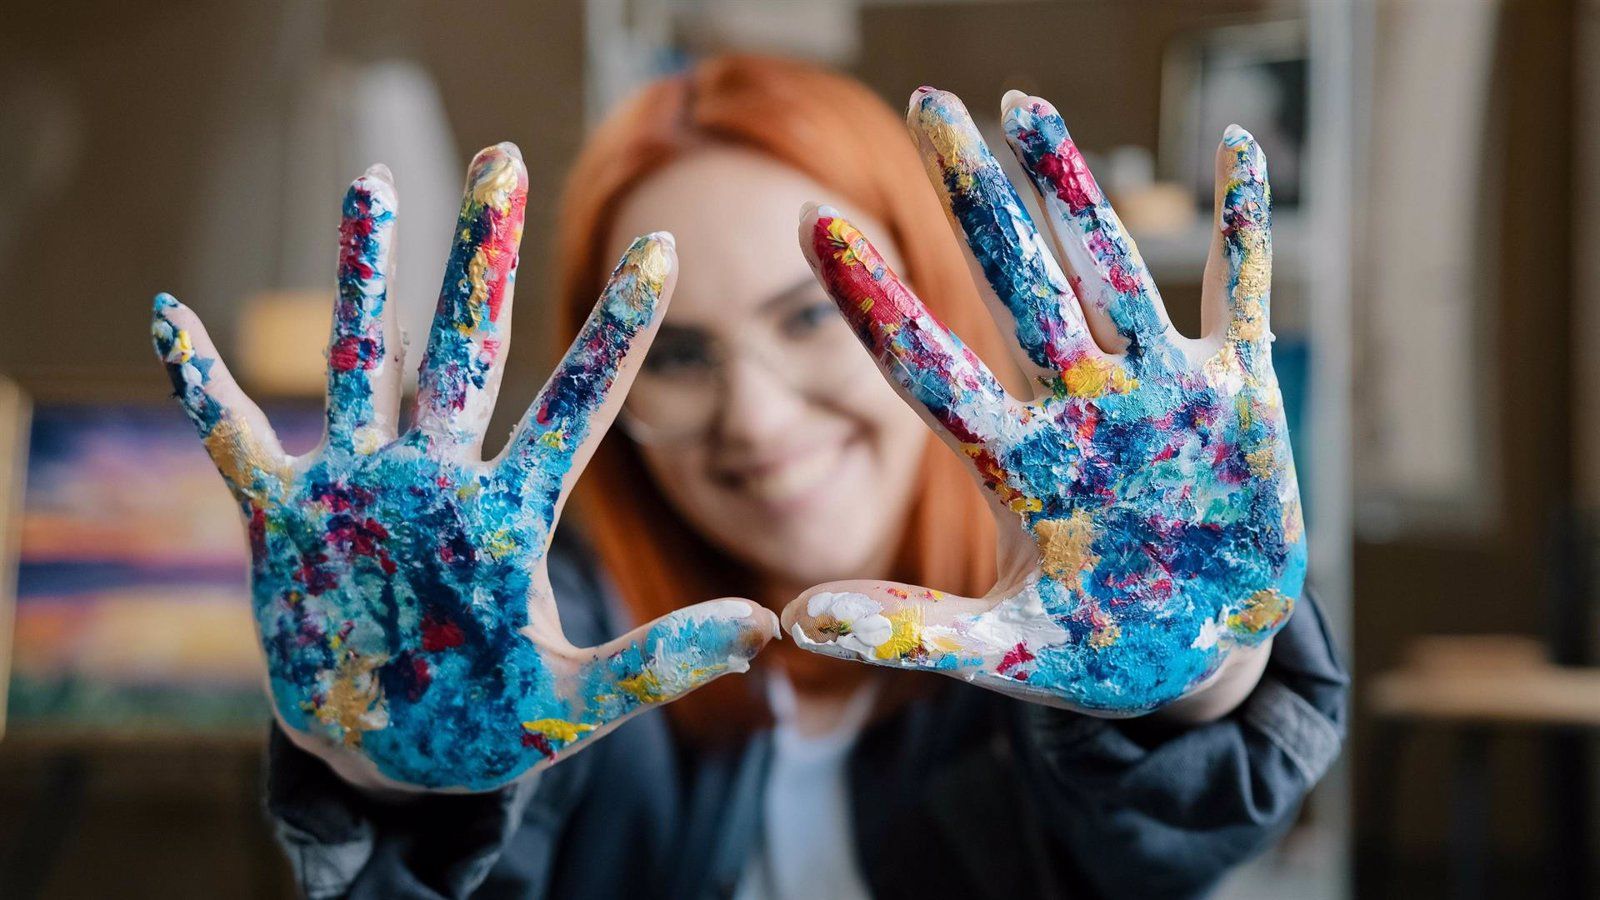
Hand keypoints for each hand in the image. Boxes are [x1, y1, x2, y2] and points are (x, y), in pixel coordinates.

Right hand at [152, 144, 774, 791]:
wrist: (387, 757)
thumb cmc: (484, 727)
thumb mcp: (572, 705)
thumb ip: (657, 664)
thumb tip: (765, 628)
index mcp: (511, 514)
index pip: (577, 406)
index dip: (618, 332)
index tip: (662, 248)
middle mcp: (439, 479)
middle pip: (466, 349)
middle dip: (481, 260)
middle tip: (499, 161)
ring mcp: (360, 489)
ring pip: (361, 363)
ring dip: (359, 278)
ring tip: (368, 186)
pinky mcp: (287, 517)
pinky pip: (233, 438)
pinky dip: (199, 385)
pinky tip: (170, 316)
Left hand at [783, 89, 1303, 714]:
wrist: (1202, 657)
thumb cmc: (1097, 652)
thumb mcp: (1008, 650)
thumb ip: (914, 633)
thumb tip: (794, 620)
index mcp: (1013, 463)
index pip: (927, 367)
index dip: (872, 301)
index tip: (810, 222)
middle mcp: (1076, 407)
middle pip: (1014, 285)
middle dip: (976, 199)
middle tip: (928, 105)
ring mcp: (1156, 392)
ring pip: (1111, 270)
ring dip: (1075, 188)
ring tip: (1027, 104)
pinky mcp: (1237, 395)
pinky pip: (1240, 293)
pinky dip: (1245, 227)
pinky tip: (1239, 146)